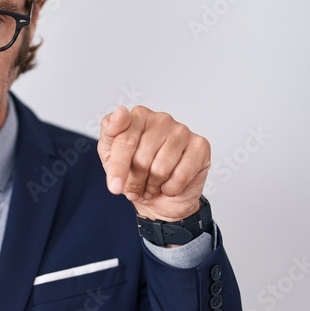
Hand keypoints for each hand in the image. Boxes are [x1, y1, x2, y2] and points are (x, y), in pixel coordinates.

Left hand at [97, 105, 209, 221]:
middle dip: (136, 181)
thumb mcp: (110, 154)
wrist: (161, 198)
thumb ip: (110, 132)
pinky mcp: (200, 146)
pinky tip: (169, 184)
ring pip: (160, 169)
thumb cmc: (134, 171)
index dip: (118, 168)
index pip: (124, 141)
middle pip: (142, 159)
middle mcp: (161, 118)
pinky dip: (171, 188)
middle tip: (137, 186)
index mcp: (138, 116)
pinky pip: (180, 176)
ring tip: (152, 185)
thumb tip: (120, 112)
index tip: (114, 187)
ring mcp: (182, 130)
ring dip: (153, 186)